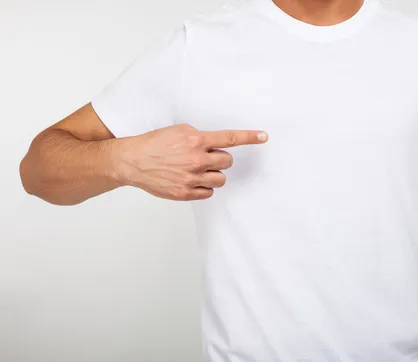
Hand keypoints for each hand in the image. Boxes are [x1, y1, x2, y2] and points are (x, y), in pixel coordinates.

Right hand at [117, 123, 267, 199]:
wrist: (132, 161)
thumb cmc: (155, 143)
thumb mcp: (179, 130)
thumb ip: (200, 137)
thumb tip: (216, 144)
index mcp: (196, 140)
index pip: (229, 138)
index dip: (249, 137)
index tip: (264, 136)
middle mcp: (196, 159)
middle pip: (227, 162)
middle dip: (219, 159)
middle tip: (204, 157)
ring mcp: (191, 178)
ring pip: (221, 179)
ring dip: (214, 174)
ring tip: (198, 170)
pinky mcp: (185, 193)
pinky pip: (209, 192)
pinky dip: (204, 187)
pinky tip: (191, 180)